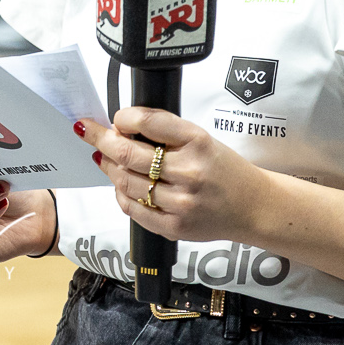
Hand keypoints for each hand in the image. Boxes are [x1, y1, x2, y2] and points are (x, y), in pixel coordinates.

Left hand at [81, 107, 268, 242]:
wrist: (254, 206)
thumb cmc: (224, 169)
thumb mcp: (201, 138)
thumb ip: (165, 132)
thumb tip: (121, 127)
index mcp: (198, 141)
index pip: (147, 121)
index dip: (123, 117)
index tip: (115, 118)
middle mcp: (189, 171)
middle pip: (128, 153)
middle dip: (101, 139)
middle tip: (88, 131)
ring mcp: (181, 202)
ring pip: (125, 181)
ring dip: (108, 166)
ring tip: (104, 157)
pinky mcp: (175, 227)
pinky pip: (133, 209)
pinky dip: (120, 193)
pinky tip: (120, 183)